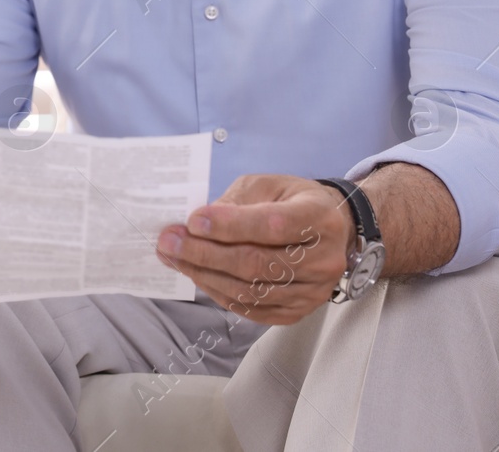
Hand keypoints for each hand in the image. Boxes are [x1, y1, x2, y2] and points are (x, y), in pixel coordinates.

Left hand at [154, 174, 354, 324]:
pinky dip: (218, 292)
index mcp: (319, 218)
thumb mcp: (267, 186)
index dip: (229, 225)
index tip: (192, 220)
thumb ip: (235, 202)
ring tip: (173, 257)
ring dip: (204, 274)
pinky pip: (251, 309)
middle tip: (169, 241)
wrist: (329, 231)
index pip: (271, 225)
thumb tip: (196, 224)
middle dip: (204, 253)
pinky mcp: (298, 311)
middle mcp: (323, 259)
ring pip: (250, 290)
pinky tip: (196, 274)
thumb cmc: (292, 202)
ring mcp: (313, 291)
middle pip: (256, 263)